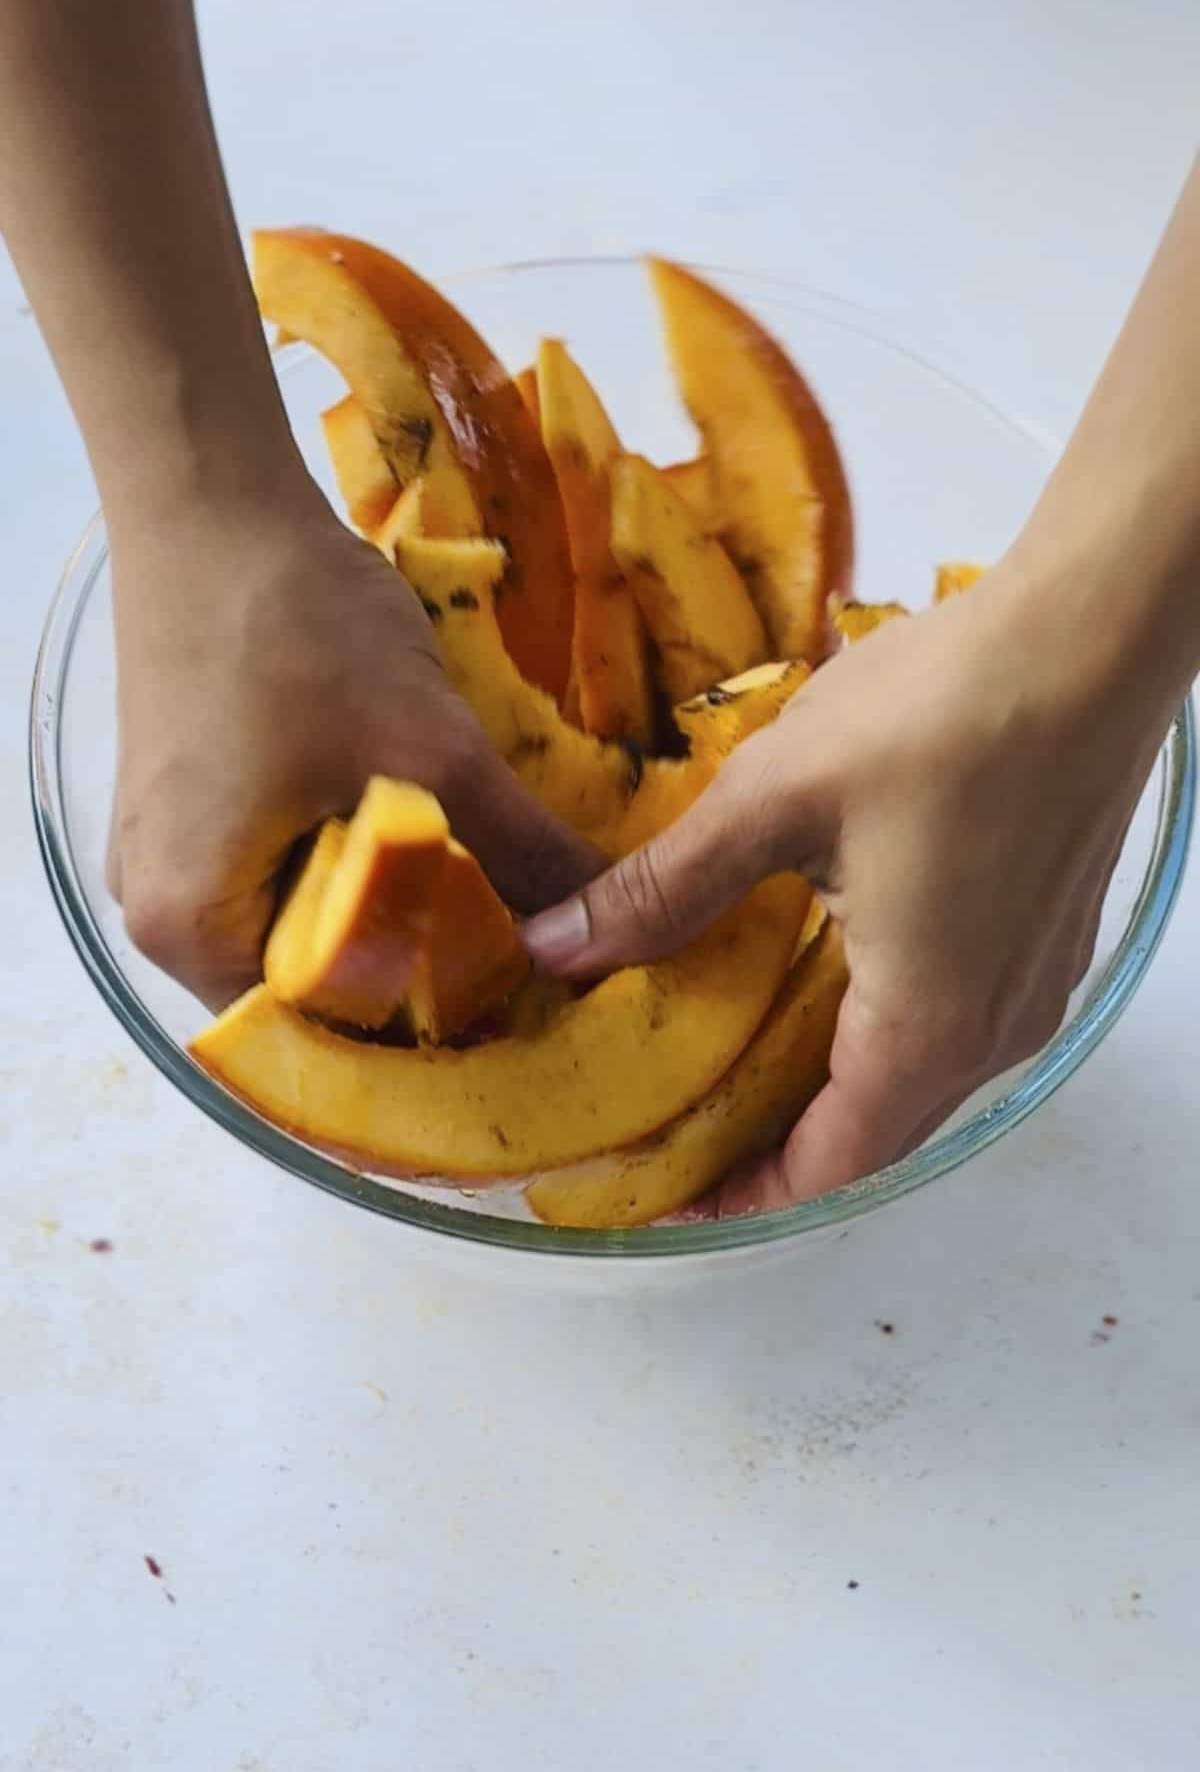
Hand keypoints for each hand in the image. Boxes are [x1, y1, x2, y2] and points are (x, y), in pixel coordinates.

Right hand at [108, 485, 603, 1008]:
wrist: (211, 491)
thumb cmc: (295, 627)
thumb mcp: (427, 749)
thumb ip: (517, 849)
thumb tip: (604, 918)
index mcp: (194, 931)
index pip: (327, 1035)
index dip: (432, 1026)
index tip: (522, 1005)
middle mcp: (165, 913)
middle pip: (316, 984)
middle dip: (419, 965)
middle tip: (523, 947)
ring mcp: (173, 853)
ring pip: (308, 918)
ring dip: (394, 902)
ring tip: (489, 886)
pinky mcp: (194, 798)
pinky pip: (288, 862)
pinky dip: (360, 853)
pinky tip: (428, 825)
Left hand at [523, 563, 1169, 1214]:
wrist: (1097, 634)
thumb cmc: (946, 709)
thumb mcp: (776, 797)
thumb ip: (667, 886)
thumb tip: (555, 947)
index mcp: (925, 1023)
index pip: (827, 1168)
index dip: (742, 1196)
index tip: (665, 1191)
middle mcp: (993, 1031)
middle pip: (873, 1138)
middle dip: (774, 1150)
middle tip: (678, 1129)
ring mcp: (1032, 985)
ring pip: (916, 1082)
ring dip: (828, 1090)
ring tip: (733, 1061)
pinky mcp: (1046, 935)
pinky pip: (953, 1025)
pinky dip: (879, 1036)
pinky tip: (820, 979)